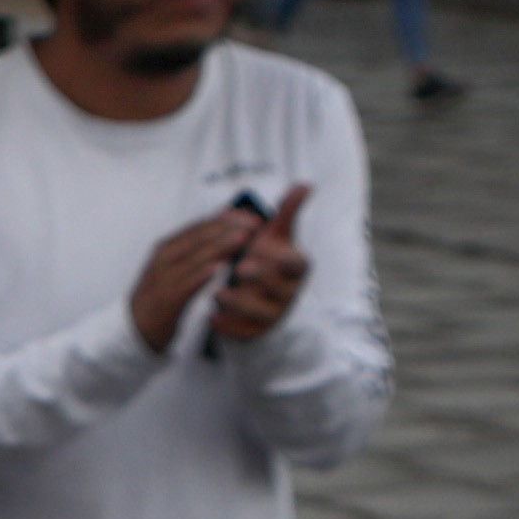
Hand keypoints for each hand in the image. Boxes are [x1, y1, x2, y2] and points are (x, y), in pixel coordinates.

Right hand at [126, 202, 269, 348]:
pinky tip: (220, 268)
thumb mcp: (175, 267)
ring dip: (220, 246)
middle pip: (199, 237)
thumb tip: (225, 227)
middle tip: (256, 223)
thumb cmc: (162, 295)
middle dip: (229, 227)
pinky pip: (186, 284)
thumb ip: (196, 249)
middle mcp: (164, 258)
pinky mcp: (165, 299)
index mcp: (167, 247)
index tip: (253, 214)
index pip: (200, 226)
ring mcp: (163, 278)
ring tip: (243, 238)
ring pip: (195, 257)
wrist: (135, 328)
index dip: (227, 218)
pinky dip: (202, 274)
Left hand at [206, 184, 311, 345]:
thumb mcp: (275, 234)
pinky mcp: (258, 330)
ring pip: (262, 312)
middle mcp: (289, 291)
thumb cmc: (265, 256)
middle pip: (279, 288)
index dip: (282, 258)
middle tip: (239, 269)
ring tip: (217, 294)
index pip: (298, 263)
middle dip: (260, 278)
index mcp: (296, 267)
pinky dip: (230, 327)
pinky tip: (212, 319)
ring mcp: (275, 313)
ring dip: (240, 303)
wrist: (256, 290)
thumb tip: (306, 184)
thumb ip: (287, 211)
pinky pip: (247, 333)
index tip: (261, 249)